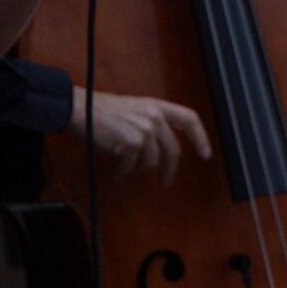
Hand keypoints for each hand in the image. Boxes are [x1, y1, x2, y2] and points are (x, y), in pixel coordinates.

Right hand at [71, 91, 213, 182]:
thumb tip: (162, 149)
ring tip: (126, 169)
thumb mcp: (134, 109)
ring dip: (138, 169)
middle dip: (170, 169)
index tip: (205, 154)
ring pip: (152, 161)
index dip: (200, 137)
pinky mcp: (132, 142)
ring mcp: (145, 129)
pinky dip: (125, 173)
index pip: (189, 118)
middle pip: (173, 149)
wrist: (81, 109)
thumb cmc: (102, 111)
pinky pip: (133, 167)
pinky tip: (117, 173)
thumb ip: (152, 122)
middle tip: (166, 181)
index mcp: (156, 106)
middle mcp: (154, 116)